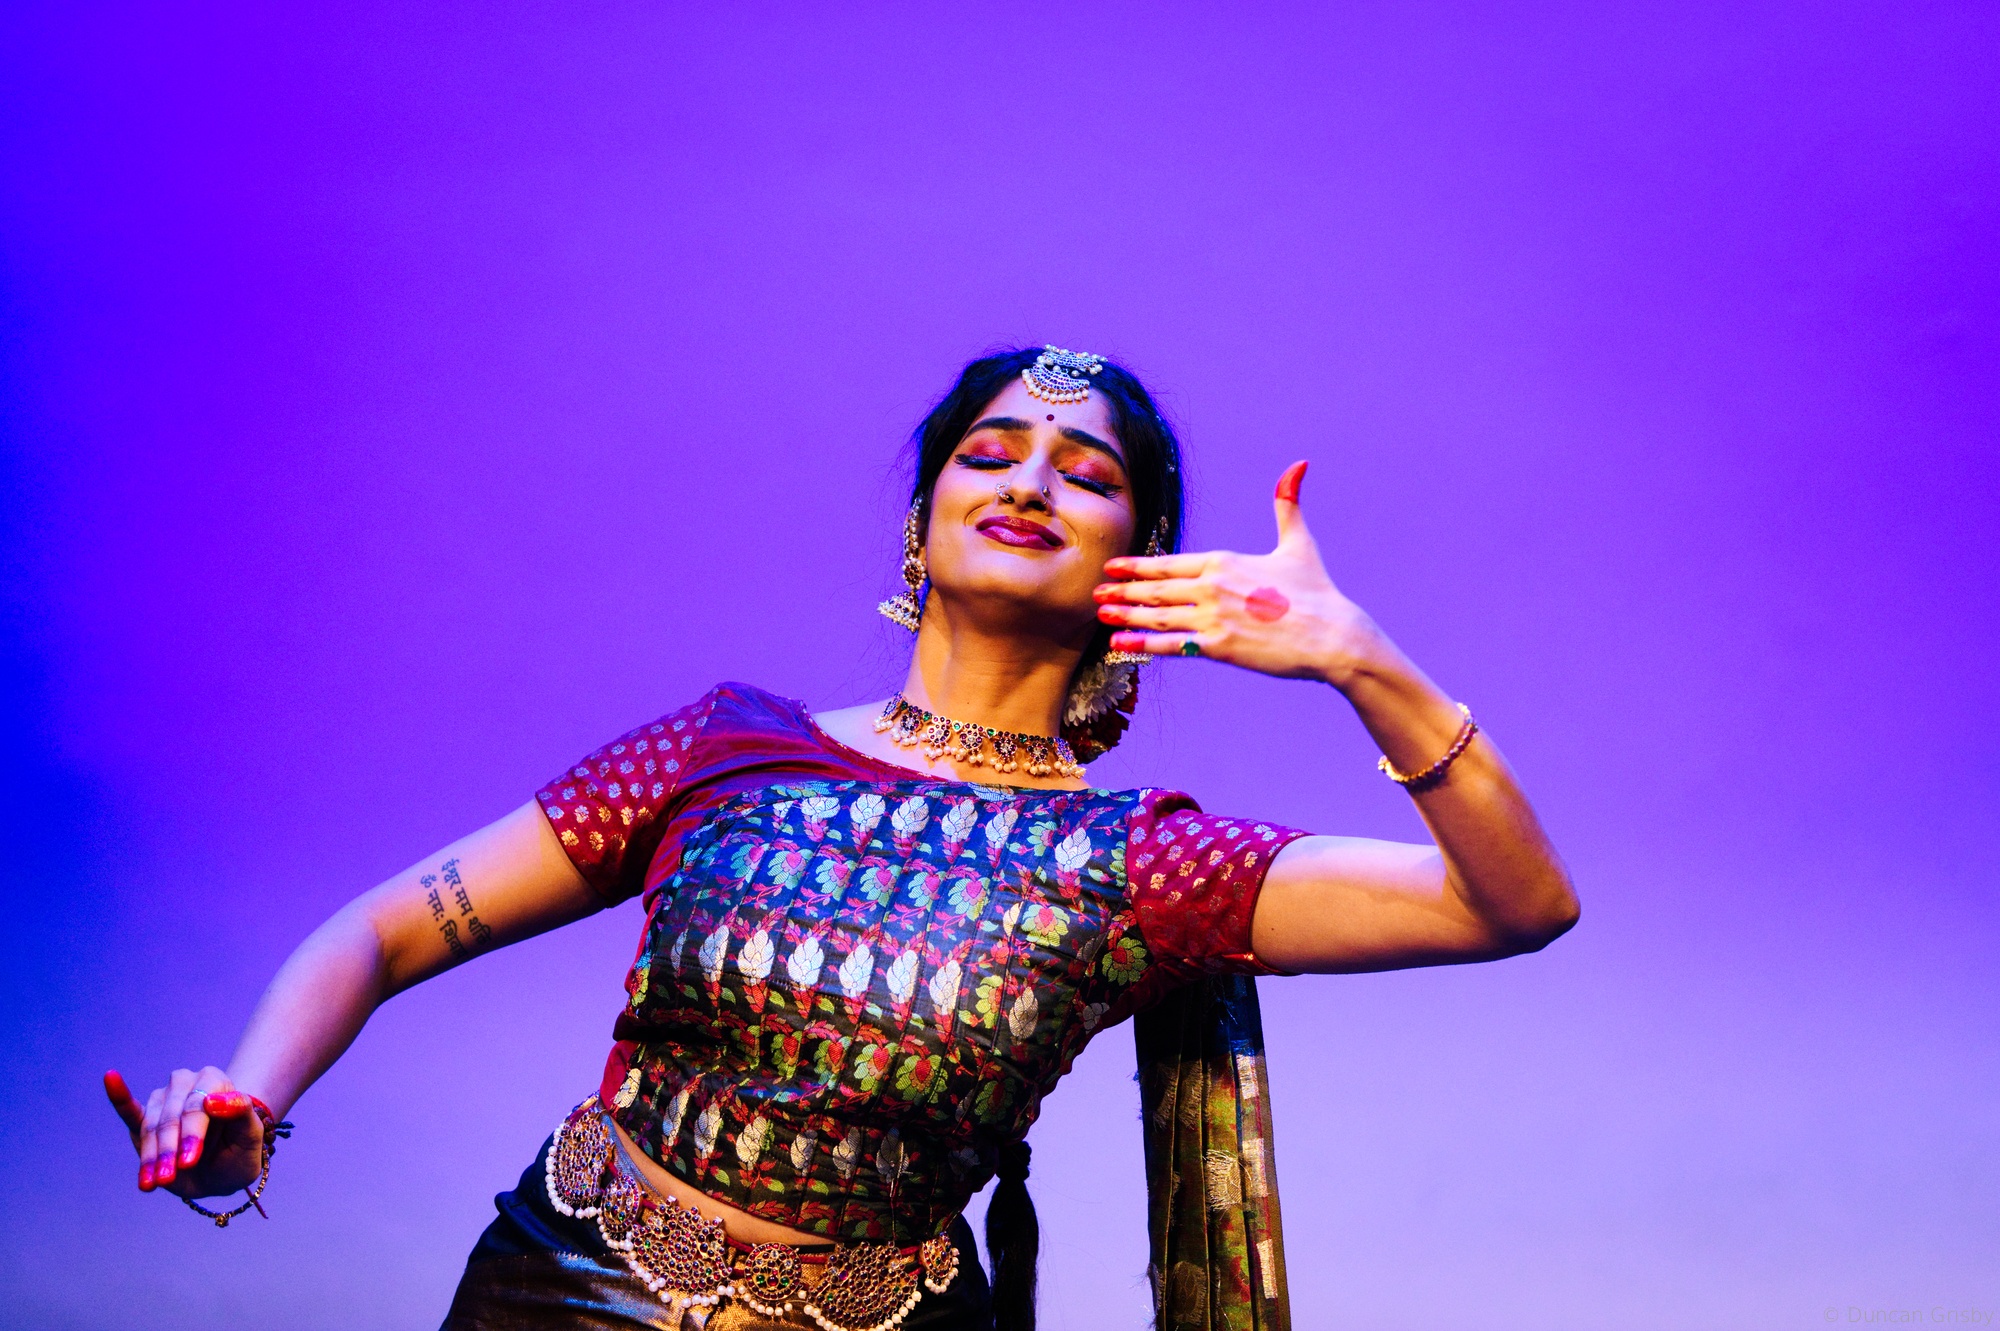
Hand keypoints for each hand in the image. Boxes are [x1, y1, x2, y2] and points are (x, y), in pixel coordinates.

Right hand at [105, 1067, 265, 1198]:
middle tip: (168, 1178)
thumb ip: (240, 1114)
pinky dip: (120, 1096)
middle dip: (168, 1151)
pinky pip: (129, 1108)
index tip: (188, 1162)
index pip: (196, 1107)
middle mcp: (187, 1084)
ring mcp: (164, 1099)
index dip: (191, 1135)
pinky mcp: (144, 1118)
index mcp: (215, 1081)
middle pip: (171, 1118)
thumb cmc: (239, 1150)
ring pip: (151, 1127)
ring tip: (152, 1183)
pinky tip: (110, 1077)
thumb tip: (212, 1099)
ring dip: (149, 1156)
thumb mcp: (250, 1138)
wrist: (222, 1168)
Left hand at [1095, 461, 1389, 686]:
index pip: (1169, 563)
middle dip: (1122, 590)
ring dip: (1124, 614)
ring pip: (1157, 615)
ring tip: (1100, 614)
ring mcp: (1212, 617)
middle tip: (1094, 592)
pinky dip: (1142, 644)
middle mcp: (1211, 586)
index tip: (1113, 568)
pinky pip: (1171, 645)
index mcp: (1223, 561)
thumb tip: (1299, 463)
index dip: (1137, 567)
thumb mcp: (1299, 543)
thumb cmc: (1316, 592)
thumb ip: (1288, 504)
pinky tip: (1118, 644)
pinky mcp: (1219, 647)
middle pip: (1156, 589)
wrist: (1333, 635)